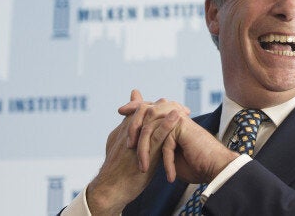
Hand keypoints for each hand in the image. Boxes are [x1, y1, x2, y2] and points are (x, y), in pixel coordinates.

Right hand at [86, 90, 180, 214]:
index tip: (171, 107)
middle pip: (147, 108)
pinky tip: (177, 118)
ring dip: (168, 111)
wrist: (111, 189)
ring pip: (151, 118)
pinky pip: (156, 135)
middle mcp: (128, 130)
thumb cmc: (117, 171)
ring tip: (183, 109)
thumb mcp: (121, 149)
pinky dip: (167, 124)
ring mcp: (135, 139)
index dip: (157, 106)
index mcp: (123, 129)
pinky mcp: (142, 151)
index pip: (140, 109)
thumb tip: (134, 127)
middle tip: (181, 107)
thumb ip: (127, 136)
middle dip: (165, 106)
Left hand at [126, 98, 238, 183]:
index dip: (134, 109)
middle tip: (127, 145)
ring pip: (151, 126)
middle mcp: (172, 114)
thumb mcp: (166, 153)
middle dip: (132, 124)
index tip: (121, 113)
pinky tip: (169, 176)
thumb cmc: (192, 163)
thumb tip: (135, 144)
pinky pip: (165, 141)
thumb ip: (153, 143)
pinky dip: (166, 162)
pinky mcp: (182, 126)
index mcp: (167, 118)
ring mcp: (177, 119)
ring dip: (145, 149)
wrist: (214, 167)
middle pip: (145, 112)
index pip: (146, 108)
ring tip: (144, 168)